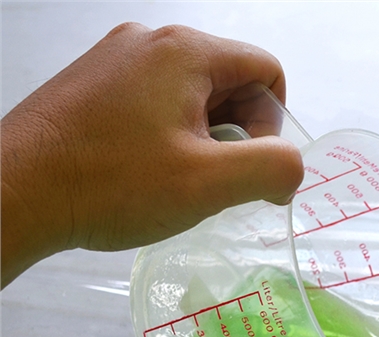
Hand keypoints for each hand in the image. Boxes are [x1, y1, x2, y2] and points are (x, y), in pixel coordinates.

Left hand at [1, 23, 304, 286]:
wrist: (15, 192)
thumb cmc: (110, 184)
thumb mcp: (209, 184)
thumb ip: (273, 168)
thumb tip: (290, 168)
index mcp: (185, 51)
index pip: (267, 70)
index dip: (273, 126)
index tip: (249, 169)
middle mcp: (150, 41)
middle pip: (230, 79)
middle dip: (237, 132)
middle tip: (215, 181)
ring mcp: (116, 58)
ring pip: (193, 93)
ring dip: (203, 137)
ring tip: (178, 180)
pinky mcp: (93, 82)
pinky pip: (155, 100)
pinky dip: (168, 135)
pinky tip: (147, 172)